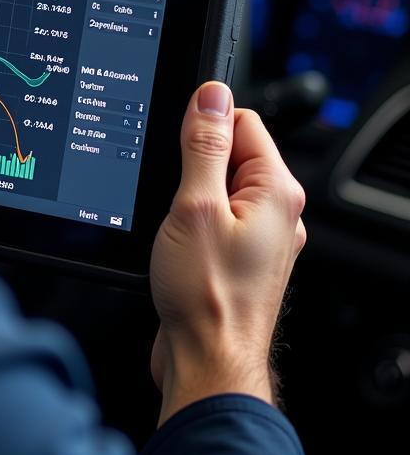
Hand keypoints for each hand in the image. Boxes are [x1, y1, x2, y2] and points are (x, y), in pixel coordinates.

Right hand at [150, 81, 305, 424]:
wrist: (205, 360)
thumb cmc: (205, 296)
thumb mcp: (194, 205)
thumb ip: (204, 145)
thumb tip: (211, 94)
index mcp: (275, 190)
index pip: (241, 120)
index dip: (202, 129)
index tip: (180, 154)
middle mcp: (276, 211)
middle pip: (228, 151)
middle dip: (192, 165)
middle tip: (178, 201)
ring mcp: (259, 235)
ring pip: (215, 185)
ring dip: (189, 196)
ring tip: (178, 228)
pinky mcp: (239, 255)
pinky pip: (212, 215)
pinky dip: (190, 219)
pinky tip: (178, 242)